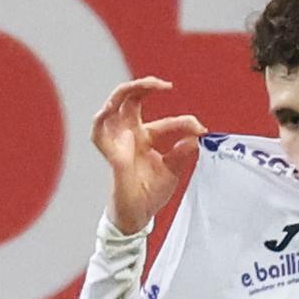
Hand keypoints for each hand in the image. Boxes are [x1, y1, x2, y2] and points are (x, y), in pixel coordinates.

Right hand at [90, 76, 206, 233]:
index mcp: (145, 137)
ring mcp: (119, 142)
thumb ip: (182, 152)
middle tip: (165, 84)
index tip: (201, 128)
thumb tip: (196, 137)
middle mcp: (130, 134)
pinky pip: (98, 133)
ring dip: (124, 92)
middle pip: (131, 98)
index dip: (184, 122)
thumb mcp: (173, 170)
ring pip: (113, 106)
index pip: (164, 121)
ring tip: (142, 85)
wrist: (138, 215)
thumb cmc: (150, 192)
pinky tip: (109, 108)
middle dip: (145, 85)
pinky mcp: (111, 155)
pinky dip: (101, 119)